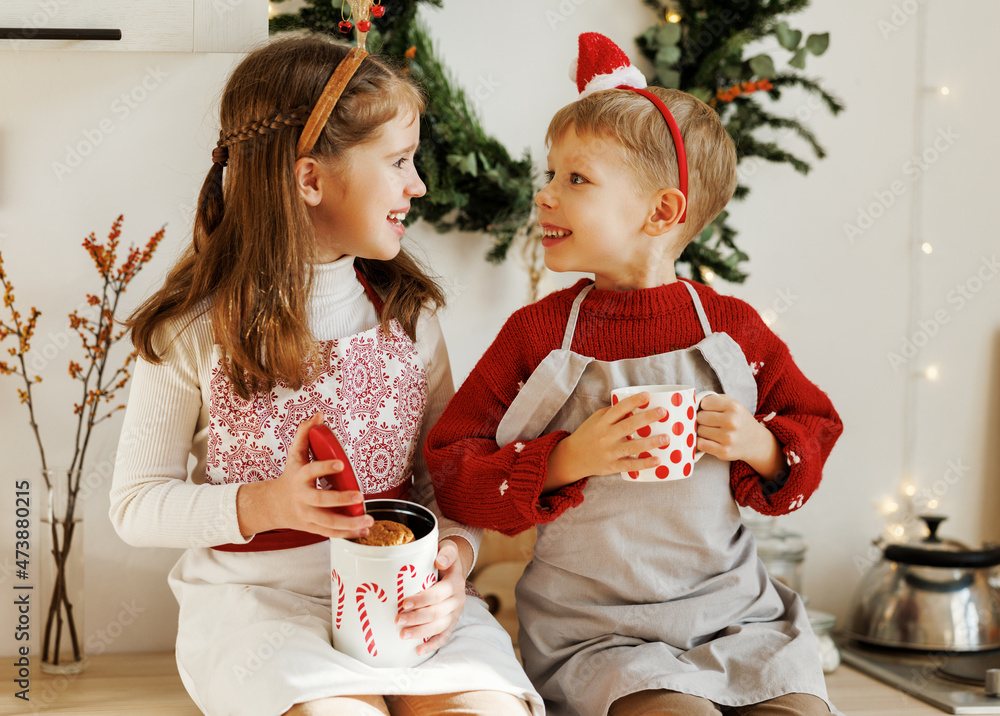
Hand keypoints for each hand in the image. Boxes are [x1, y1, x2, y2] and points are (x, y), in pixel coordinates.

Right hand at [236, 412, 373, 538]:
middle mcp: (303, 498)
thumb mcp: (294, 455)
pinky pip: (331, 533)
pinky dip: (348, 533)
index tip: (341, 463)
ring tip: (368, 520)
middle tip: (360, 496)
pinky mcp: (313, 528)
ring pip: (328, 523)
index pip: (311, 471)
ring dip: (350, 523)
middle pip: (321, 501)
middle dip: (341, 500)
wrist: (273, 505)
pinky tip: (364, 531)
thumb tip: (319, 415)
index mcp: (299, 477)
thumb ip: (304, 434)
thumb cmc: (290, 477)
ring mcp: (307, 515)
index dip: (325, 467)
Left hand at [395, 538, 467, 653]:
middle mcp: (458, 599)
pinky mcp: (452, 622)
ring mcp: (455, 613)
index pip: (439, 594)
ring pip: (440, 626)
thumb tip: (439, 561)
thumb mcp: (448, 548)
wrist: (453, 567)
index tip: (404, 603)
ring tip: (402, 635)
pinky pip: (444, 636)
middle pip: (437, 613)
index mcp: (456, 582)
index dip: (422, 600)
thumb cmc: (444, 557)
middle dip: (417, 618)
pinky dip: (432, 644)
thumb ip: (446, 552)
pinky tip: (418, 651)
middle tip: (397, 621)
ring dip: (421, 632)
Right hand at [545, 392, 668, 490]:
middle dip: (647, 418)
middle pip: (628, 425)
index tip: (647, 396)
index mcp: (602, 422)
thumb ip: (612, 412)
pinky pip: (630, 465)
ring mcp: (609, 452)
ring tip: (666, 438)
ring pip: (632, 447)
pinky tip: (657, 460)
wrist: (572, 457)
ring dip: (650, 443)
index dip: (633, 401)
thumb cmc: (587, 435)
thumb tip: (633, 405)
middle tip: (663, 412)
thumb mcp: (595, 420)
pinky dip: (644, 464)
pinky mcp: (612, 466)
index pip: (619, 409)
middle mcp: (606, 436)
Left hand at [696, 394, 784, 478]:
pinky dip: (702, 442)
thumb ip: (714, 399)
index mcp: (733, 407)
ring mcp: (728, 438)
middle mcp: (731, 422)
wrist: (757, 442)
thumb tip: (693, 403)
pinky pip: (700, 444)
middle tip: (711, 422)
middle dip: (703, 419)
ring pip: (699, 431)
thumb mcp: (733, 404)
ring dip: (703, 431)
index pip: (704, 403)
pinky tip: (710, 440)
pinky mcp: (724, 452)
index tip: (710, 411)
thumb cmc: (739, 420)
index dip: (705, 407)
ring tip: (713, 432)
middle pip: (700, 417)